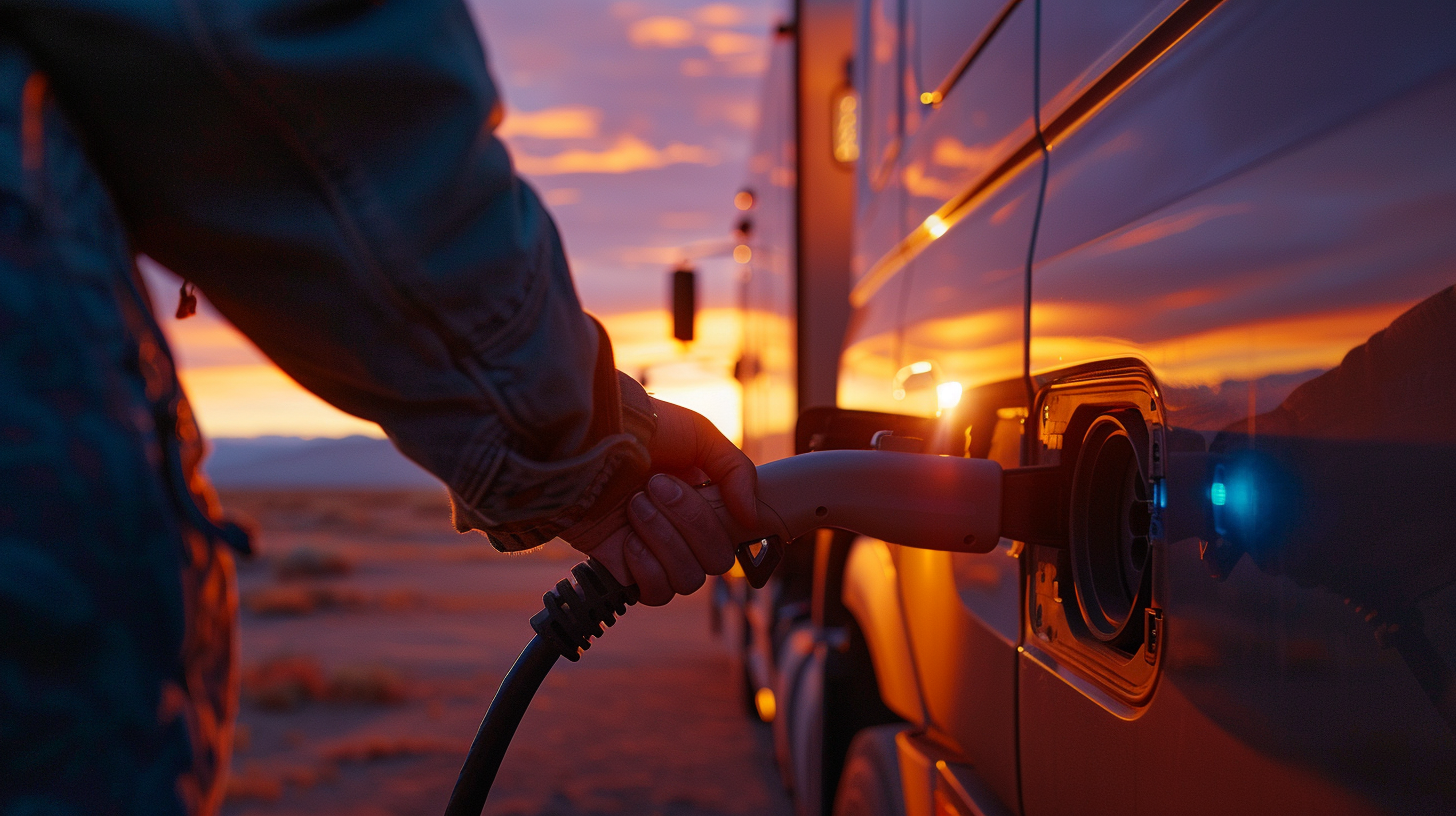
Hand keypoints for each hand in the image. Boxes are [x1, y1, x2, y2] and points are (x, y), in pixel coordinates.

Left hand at [563, 398, 758, 605]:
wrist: (582, 441)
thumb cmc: (638, 428)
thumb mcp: (699, 434)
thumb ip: (738, 472)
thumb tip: (753, 519)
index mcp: (703, 500)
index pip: (736, 535)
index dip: (725, 522)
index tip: (701, 489)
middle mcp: (681, 529)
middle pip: (717, 560)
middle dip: (688, 521)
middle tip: (654, 486)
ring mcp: (653, 551)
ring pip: (688, 580)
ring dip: (663, 539)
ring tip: (634, 505)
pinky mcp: (623, 570)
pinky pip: (655, 593)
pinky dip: (645, 567)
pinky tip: (626, 539)